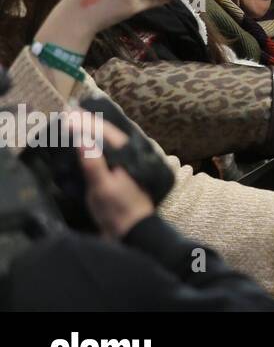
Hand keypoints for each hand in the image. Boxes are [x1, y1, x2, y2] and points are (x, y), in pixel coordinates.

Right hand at [79, 118, 154, 239]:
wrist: (132, 234)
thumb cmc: (118, 210)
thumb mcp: (103, 187)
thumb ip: (93, 163)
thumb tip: (83, 137)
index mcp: (126, 156)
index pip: (106, 131)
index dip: (87, 121)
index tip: (70, 112)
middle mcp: (126, 158)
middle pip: (106, 135)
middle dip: (88, 125)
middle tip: (68, 115)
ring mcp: (122, 167)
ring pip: (105, 145)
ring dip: (89, 136)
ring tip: (71, 127)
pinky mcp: (116, 178)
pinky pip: (103, 158)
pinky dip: (91, 151)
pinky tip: (80, 150)